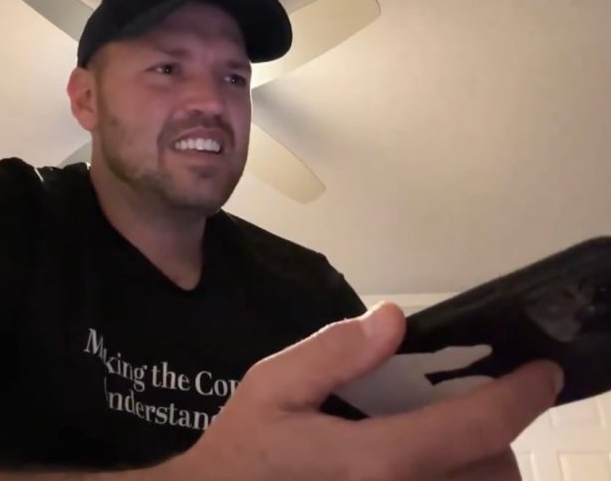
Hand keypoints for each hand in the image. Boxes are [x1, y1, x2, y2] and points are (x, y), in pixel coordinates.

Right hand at [168, 303, 562, 480]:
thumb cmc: (245, 452)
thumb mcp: (273, 387)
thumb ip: (332, 352)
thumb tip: (392, 320)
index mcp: (372, 463)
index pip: (472, 429)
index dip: (518, 396)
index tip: (540, 372)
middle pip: (493, 472)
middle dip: (495, 432)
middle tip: (469, 401)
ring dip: (483, 464)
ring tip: (448, 437)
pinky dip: (460, 480)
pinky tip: (428, 465)